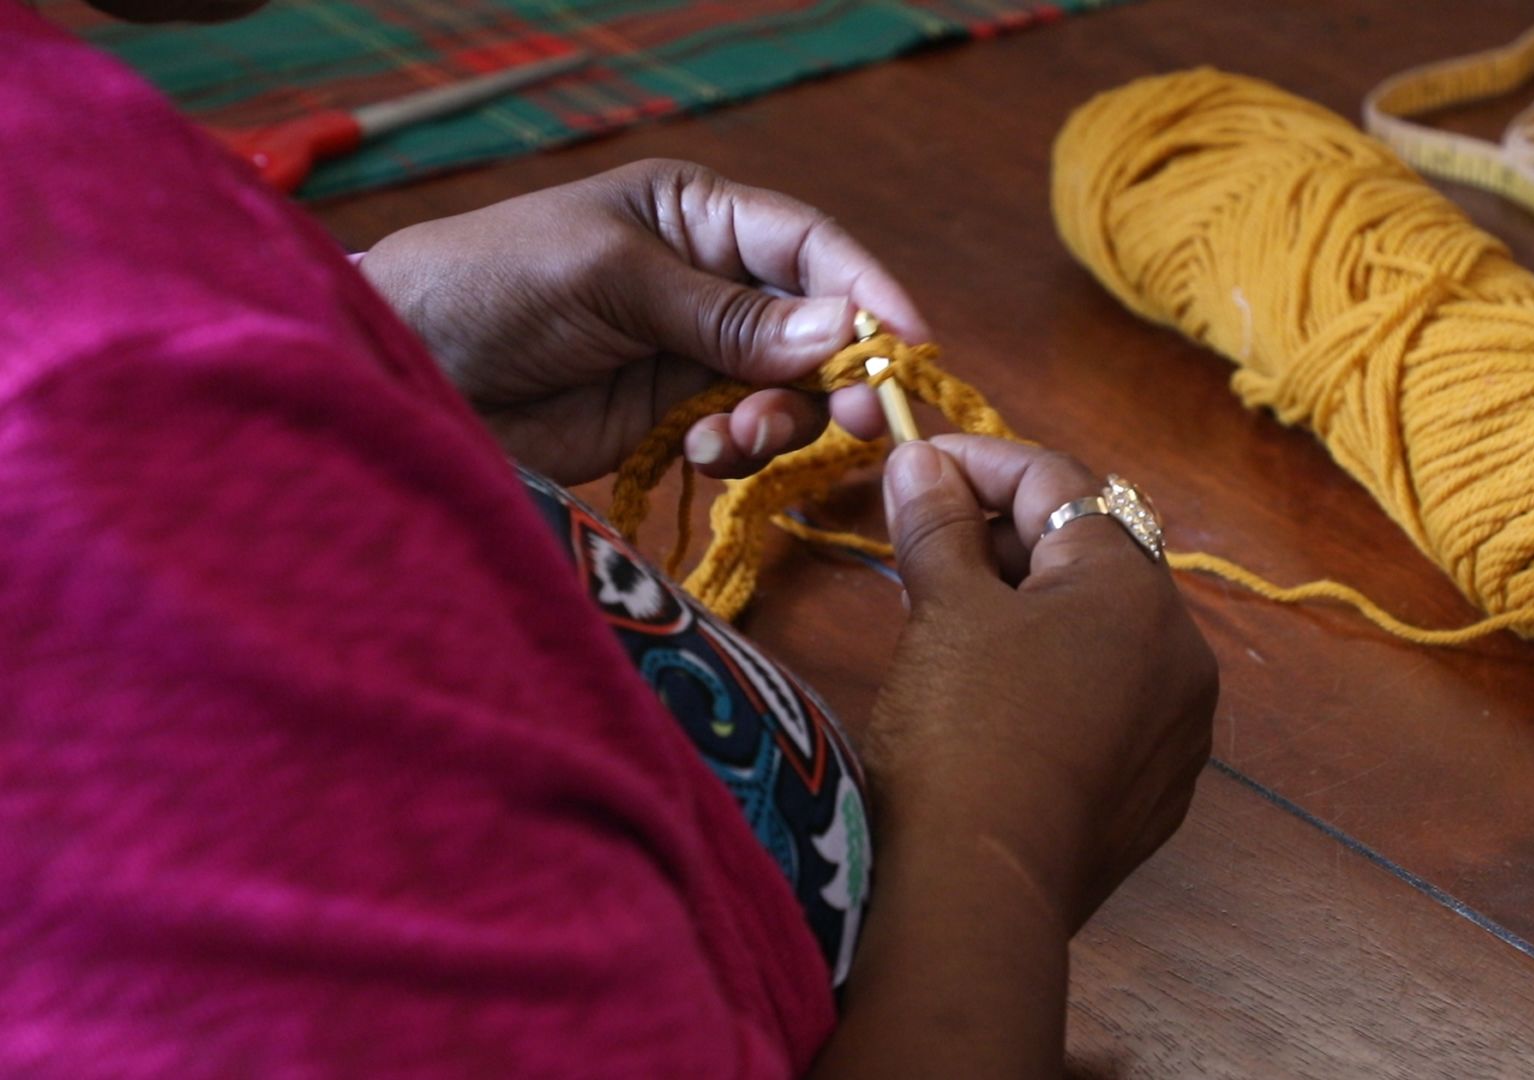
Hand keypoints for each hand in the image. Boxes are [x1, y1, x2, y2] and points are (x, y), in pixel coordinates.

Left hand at [358, 160, 928, 483]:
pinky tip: (696, 456)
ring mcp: (688, 354)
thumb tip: (845, 333)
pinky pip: (739, 437)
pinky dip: (737, 452)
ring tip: (732, 439)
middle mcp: (707, 281)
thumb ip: (727, 313)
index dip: (866, 294)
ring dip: (779, 421)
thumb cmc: (493, 286)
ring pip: (785, 392)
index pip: (809, 247)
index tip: (907, 350)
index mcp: (695, 214)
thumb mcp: (611, 278)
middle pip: (813, 328)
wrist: (404, 371)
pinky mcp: (666, 419)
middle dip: (835, 375)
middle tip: (856, 424)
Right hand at [866, 435, 1218, 930]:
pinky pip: (1111, 702)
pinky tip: (994, 695)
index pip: (1060, 483)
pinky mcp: (1157, 793)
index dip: (979, 461)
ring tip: (952, 615)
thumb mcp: (943, 613)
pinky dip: (1057, 677)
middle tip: (926, 539)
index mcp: (1135, 589)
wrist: (976, 895)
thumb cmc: (960, 735)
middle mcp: (1181, 651)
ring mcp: (1178, 729)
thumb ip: (938, 523)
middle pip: (1092, 554)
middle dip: (1006, 536)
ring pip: (1105, 631)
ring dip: (1033, 605)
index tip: (916, 461)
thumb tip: (920, 460)